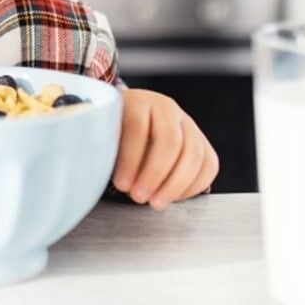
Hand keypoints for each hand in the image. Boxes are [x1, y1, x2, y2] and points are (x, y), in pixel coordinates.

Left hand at [112, 89, 218, 210]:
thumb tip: (95, 172)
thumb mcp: (104, 134)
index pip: (138, 127)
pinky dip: (194, 185)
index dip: (130, 159)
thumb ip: (102, 147)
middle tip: (140, 197)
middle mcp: (167, 108)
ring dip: (176, 185)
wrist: (131, 119)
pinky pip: (209, 164)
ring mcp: (188, 124)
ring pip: (194, 154)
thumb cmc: (115, 132)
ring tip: (156, 203)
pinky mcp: (202, 141)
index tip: (121, 184)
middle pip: (170, 141)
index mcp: (139, 101)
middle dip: (155, 174)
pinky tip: (174, 197)